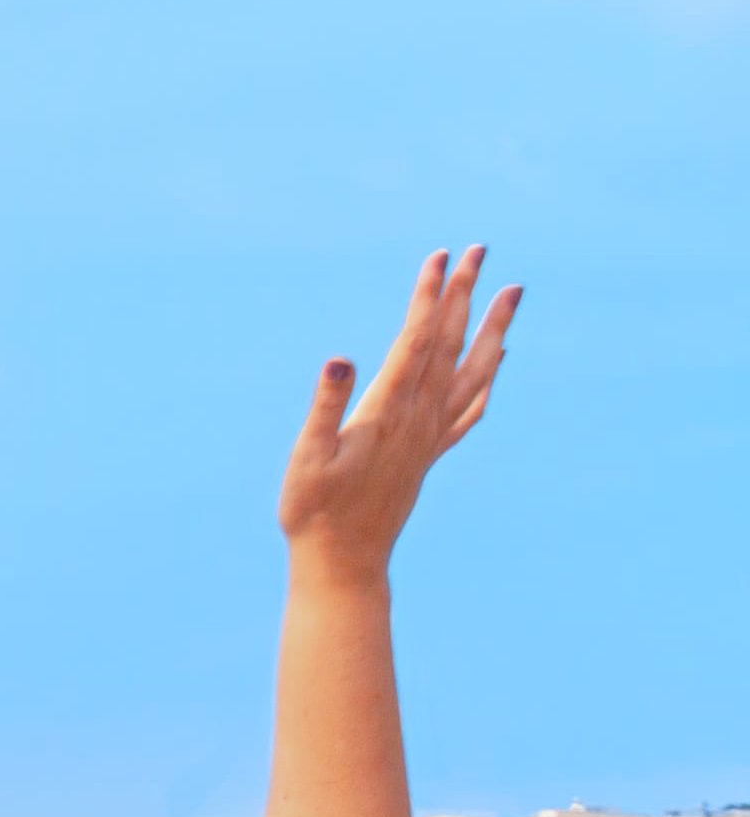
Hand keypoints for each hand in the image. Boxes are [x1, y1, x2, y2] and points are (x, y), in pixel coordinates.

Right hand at [279, 247, 519, 573]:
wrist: (344, 564)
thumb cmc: (313, 512)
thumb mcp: (305, 458)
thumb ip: (325, 407)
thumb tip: (341, 359)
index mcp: (388, 411)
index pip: (415, 340)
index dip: (428, 297)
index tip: (440, 258)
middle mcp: (419, 418)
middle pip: (448, 344)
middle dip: (463, 294)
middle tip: (479, 251)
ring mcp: (430, 436)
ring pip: (472, 370)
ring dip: (493, 328)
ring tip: (511, 293)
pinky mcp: (430, 453)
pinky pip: (471, 408)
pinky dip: (489, 378)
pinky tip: (499, 361)